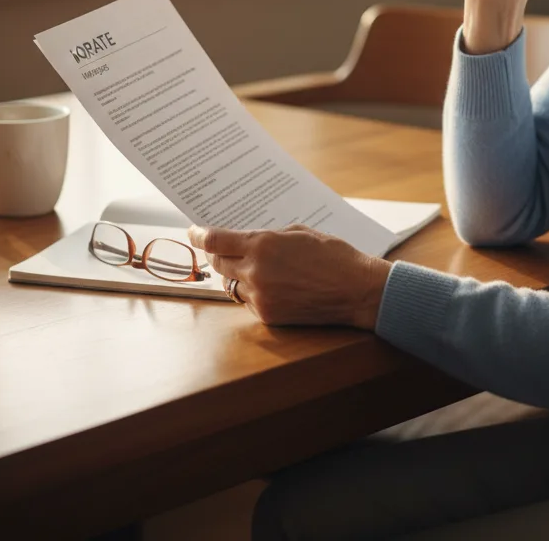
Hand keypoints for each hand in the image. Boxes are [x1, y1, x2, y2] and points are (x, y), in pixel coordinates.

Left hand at [187, 223, 391, 329]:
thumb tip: (248, 240)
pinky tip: (269, 285)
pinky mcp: (268, 315)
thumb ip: (270, 236)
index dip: (199, 235)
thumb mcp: (300, 232)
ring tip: (249, 266)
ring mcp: (261, 296)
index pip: (216, 240)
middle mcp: (256, 271)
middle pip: (218, 262)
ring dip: (234, 274)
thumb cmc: (334, 255)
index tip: (193, 232)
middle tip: (220, 248)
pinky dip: (252, 292)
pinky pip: (247, 301)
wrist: (356, 290)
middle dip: (217, 254)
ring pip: (231, 283)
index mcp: (263, 244)